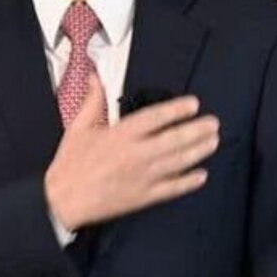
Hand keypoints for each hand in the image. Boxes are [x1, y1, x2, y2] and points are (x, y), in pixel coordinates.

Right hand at [43, 75, 218, 231]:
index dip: (177, 110)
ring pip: (178, 162)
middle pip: (174, 140)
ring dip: (198, 151)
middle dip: (197, 130)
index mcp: (120, 135)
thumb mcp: (78, 127)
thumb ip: (92, 100)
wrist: (62, 200)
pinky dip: (188, 182)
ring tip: (213, 142)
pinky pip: (171, 189)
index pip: (155, 118)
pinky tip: (202, 175)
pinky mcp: (143, 197)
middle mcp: (136, 154)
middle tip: (214, 123)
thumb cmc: (70, 163)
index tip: (193, 104)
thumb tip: (94, 75)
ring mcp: (142, 177)